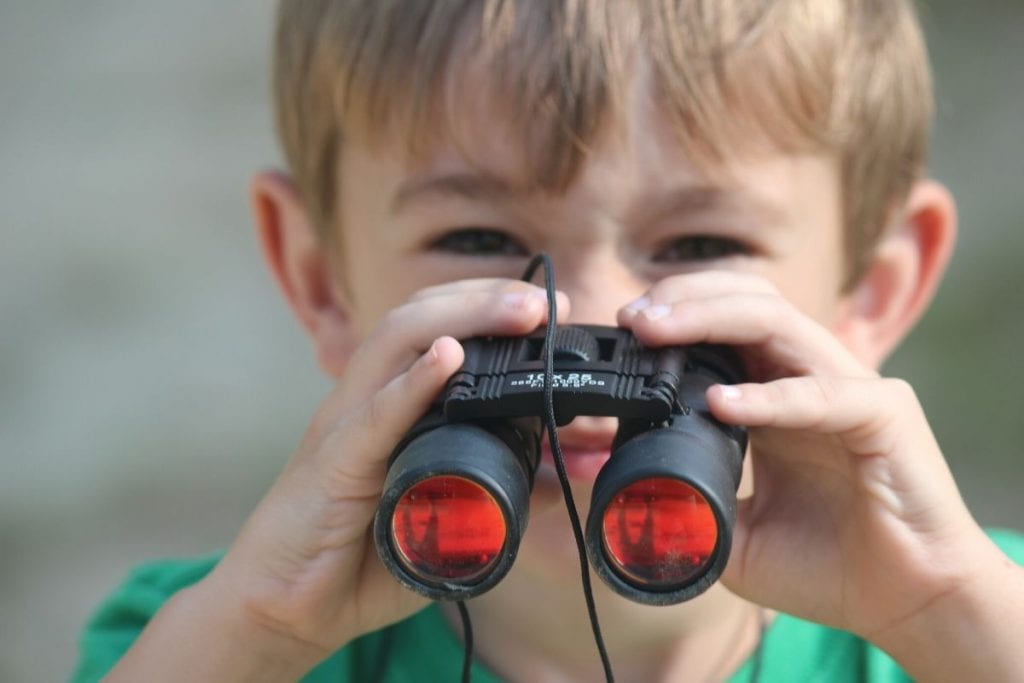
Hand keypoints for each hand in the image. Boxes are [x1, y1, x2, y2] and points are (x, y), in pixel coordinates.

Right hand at [198, 279, 569, 662]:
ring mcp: (343, 428)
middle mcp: (364, 402)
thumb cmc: (355, 559)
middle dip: (483, 299)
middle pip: (417, 319)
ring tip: (516, 310)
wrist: (284, 610)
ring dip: (460, 318)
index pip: (434, 330)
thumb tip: (551, 478)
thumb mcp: (436, 517)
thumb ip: (490, 494)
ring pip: (395, 345)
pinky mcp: (332, 467)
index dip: (488, 309)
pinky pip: (373, 416)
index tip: (550, 309)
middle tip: (547, 302)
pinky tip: (447, 358)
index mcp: (388, 407)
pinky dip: (411, 384)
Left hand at [618, 271, 995, 640]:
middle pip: (746, 302)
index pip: (725, 323)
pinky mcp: (883, 415)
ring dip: (711, 319)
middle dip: (684, 299)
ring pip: (777, 323)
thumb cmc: (828, 565)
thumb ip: (688, 503)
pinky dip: (769, 396)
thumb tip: (621, 495)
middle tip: (633, 318)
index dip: (674, 315)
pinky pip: (821, 394)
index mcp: (776, 393)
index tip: (624, 330)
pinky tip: (721, 405)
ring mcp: (849, 388)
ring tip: (657, 332)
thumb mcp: (735, 532)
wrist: (905, 604)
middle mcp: (810, 377)